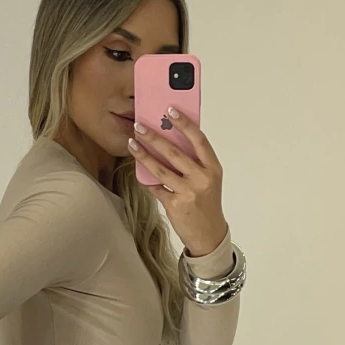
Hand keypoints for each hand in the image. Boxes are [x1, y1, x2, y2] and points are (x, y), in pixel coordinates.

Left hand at [128, 108, 228, 257]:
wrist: (208, 234)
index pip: (198, 139)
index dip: (184, 123)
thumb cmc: (206, 203)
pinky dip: (146, 179)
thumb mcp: (208, 179)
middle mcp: (202, 178)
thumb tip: (170, 140)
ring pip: (161, 169)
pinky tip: (138, 170)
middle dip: (154, 137)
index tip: (170, 110)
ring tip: (132, 144)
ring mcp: (188, 192)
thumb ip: (194, 161)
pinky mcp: (175, 205)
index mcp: (212, 167)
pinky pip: (156, 188)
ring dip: (144, 155)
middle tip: (139, 126)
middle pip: (174, 152)